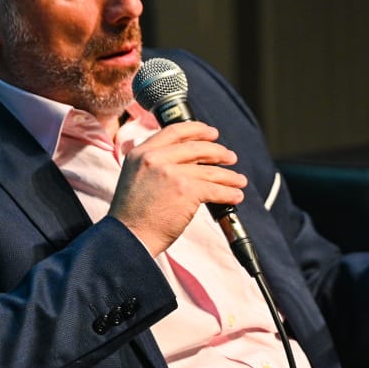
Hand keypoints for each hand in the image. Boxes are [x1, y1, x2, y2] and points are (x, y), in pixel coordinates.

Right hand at [108, 121, 246, 255]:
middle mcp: (155, 158)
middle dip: (218, 151)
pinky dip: (229, 193)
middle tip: (230, 157)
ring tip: (239, 180)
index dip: (197, 130)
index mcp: (141, 153)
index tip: (212, 133)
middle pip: (196, 148)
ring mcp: (171, 173)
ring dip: (229, 176)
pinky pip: (215, 189)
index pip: (174, 131)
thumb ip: (155, 164)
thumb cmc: (133, 215)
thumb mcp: (136, 177)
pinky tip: (235, 196)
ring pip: (209, 171)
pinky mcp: (186, 190)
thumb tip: (188, 161)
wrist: (129, 237)